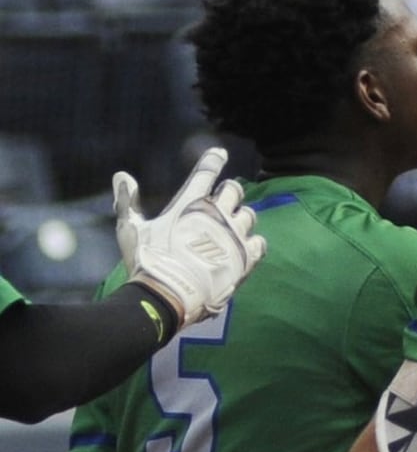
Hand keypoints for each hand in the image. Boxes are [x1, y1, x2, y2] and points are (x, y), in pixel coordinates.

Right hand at [114, 147, 265, 329]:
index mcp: (190, 204)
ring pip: (249, 214)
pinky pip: (260, 241)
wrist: (168, 297)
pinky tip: (244, 247)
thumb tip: (121, 175)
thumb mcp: (131, 230)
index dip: (214, 160)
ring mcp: (234, 234)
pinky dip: (253, 242)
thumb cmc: (146, 262)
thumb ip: (127, 201)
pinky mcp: (246, 256)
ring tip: (229, 227)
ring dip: (240, 217)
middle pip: (234, 189)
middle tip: (221, 201)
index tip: (219, 154)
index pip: (207, 172)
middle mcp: (217, 214)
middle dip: (229, 191)